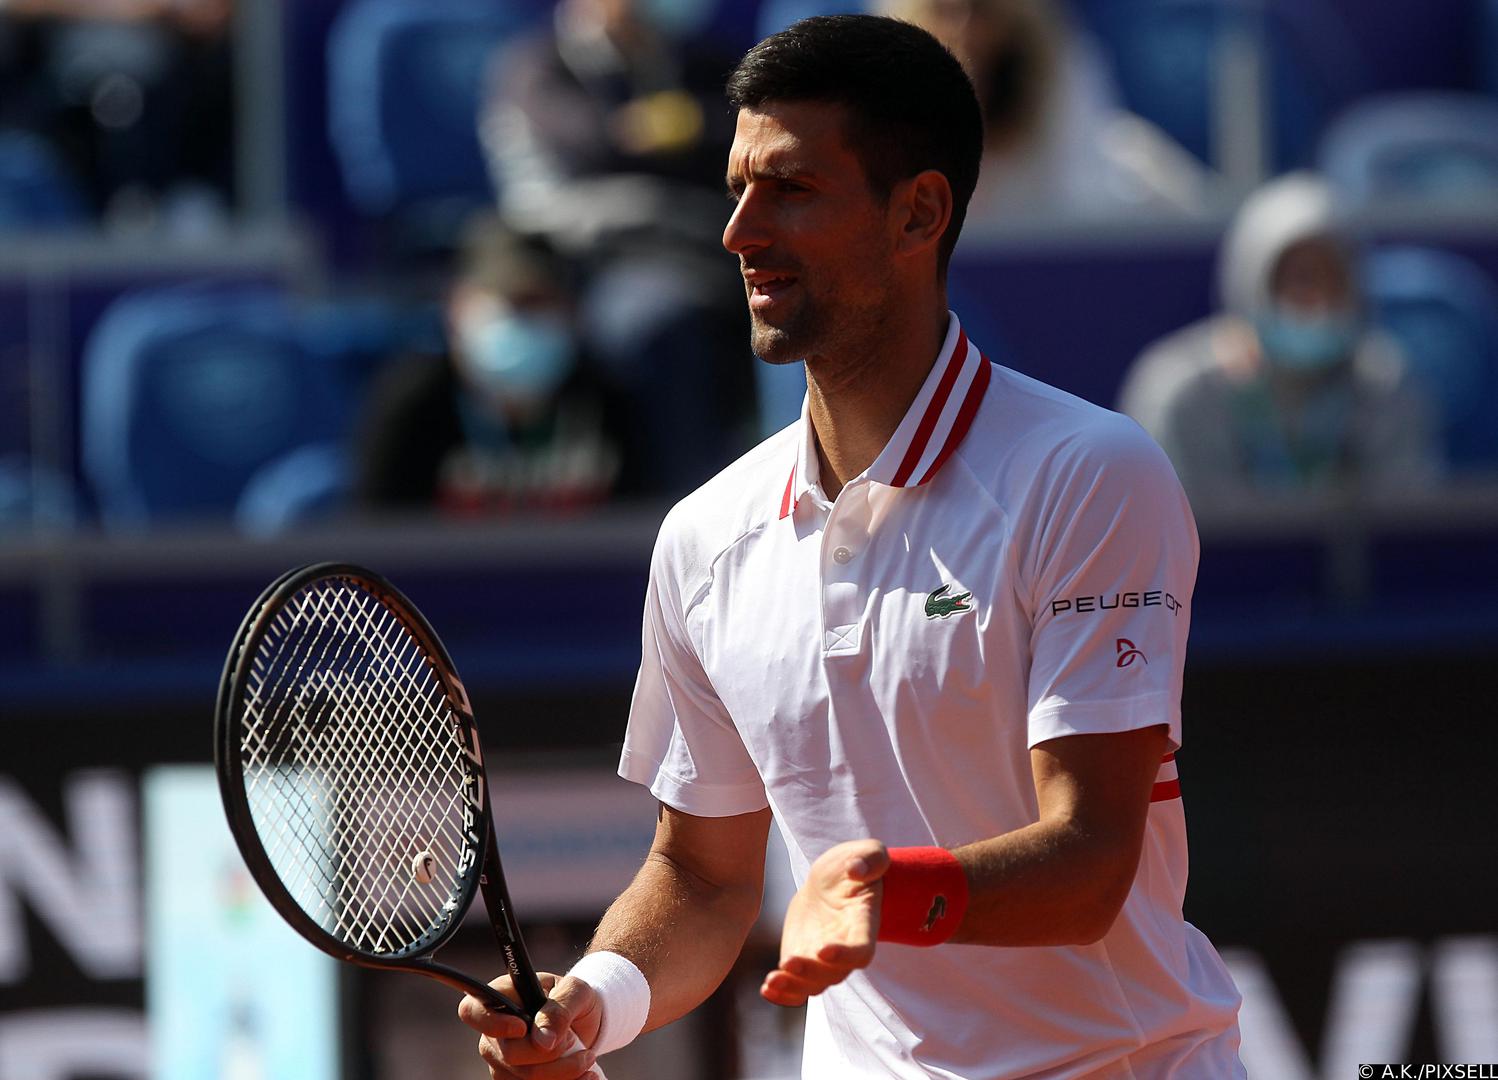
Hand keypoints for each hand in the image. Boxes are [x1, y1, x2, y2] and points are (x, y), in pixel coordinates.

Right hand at [458, 972, 604, 1079]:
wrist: (585, 1022)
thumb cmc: (574, 998)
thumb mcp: (575, 991)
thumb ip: (559, 1010)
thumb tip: (543, 1040)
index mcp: (501, 997)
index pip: (472, 1011)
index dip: (492, 1023)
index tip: (522, 1028)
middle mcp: (493, 1032)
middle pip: (508, 1053)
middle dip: (549, 1053)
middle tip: (571, 1040)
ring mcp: (501, 1060)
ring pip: (524, 1078)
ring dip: (562, 1072)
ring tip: (587, 1058)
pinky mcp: (515, 1079)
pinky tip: (585, 1075)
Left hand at [761, 839, 889, 1006]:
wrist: (831, 882)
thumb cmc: (854, 865)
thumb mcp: (867, 852)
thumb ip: (870, 859)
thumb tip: (857, 870)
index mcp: (864, 926)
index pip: (861, 951)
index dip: (845, 956)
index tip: (824, 950)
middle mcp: (845, 950)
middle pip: (833, 974)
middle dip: (810, 972)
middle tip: (788, 962)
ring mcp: (823, 960)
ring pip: (812, 985)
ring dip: (792, 987)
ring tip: (771, 981)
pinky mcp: (803, 961)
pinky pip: (796, 987)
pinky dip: (783, 994)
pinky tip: (766, 989)